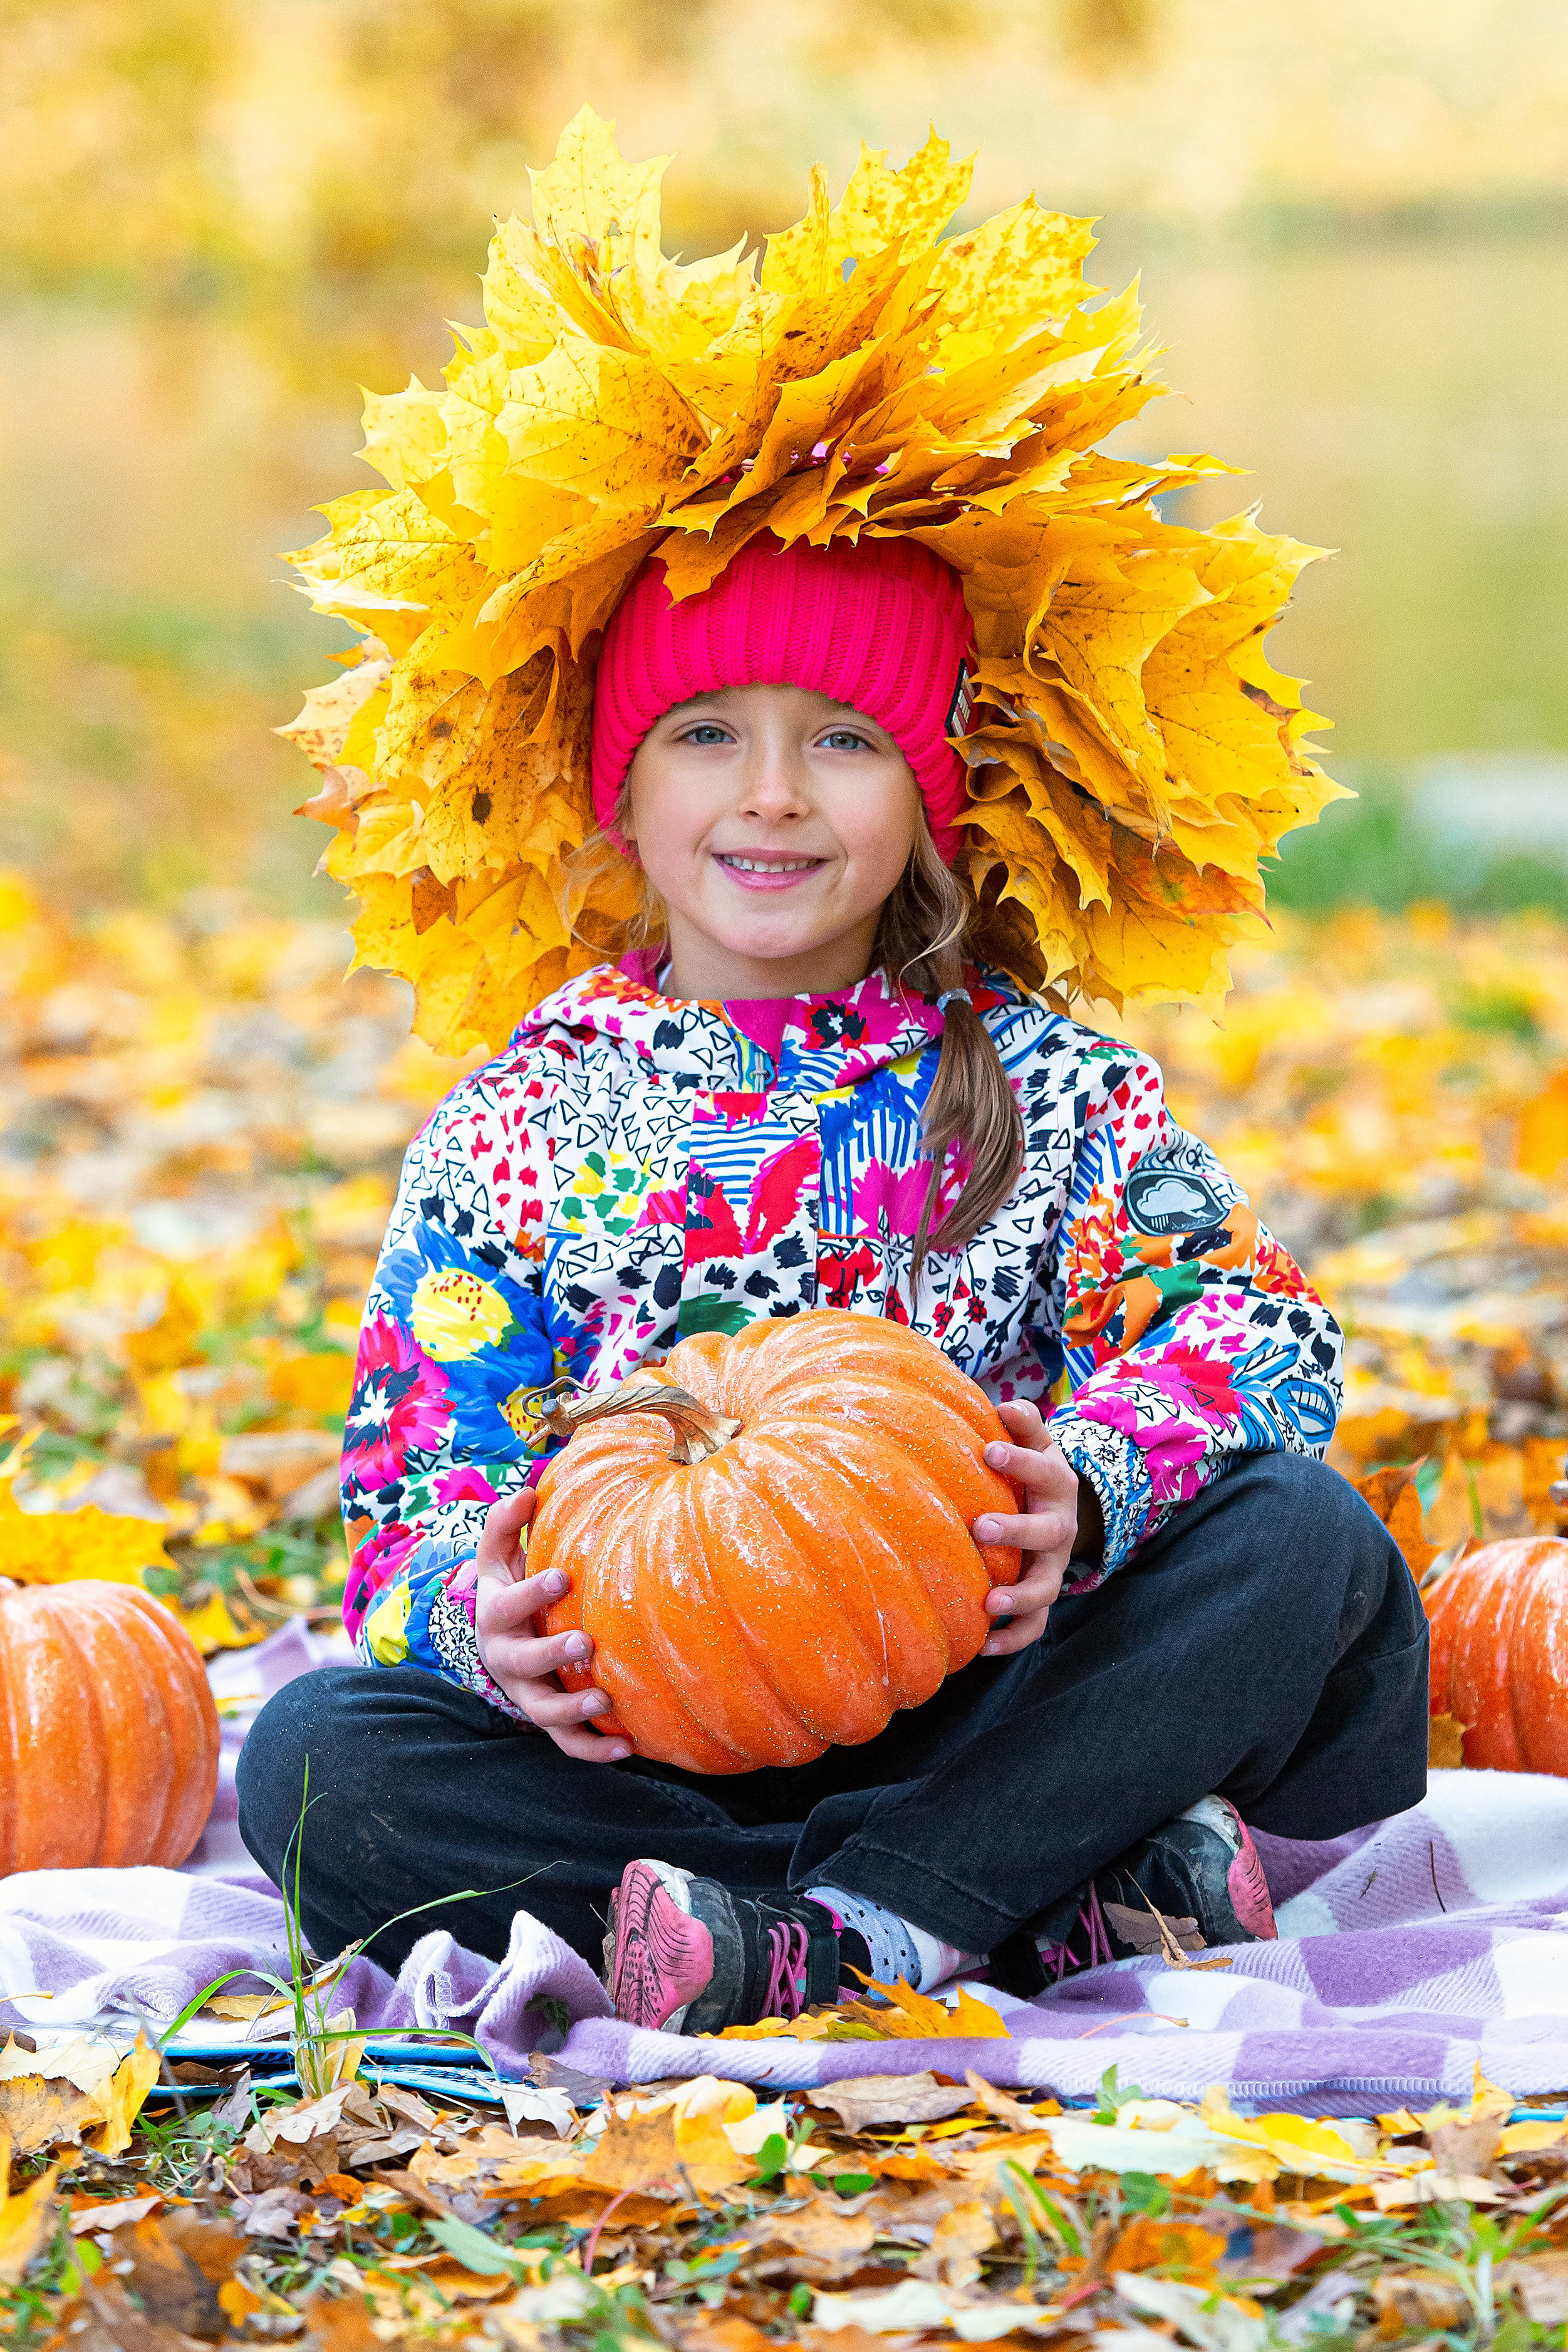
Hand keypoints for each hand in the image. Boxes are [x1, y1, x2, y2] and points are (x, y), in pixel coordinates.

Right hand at [473, 1491, 630, 1761]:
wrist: (497, 1641)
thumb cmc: (507, 1589)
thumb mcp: (497, 1557)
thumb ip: (506, 1524)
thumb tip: (528, 1489)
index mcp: (496, 1614)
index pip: (507, 1604)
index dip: (531, 1592)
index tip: (562, 1578)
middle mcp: (506, 1658)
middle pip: (523, 1662)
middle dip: (552, 1655)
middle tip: (585, 1643)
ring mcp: (527, 1692)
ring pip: (543, 1710)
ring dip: (572, 1710)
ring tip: (605, 1701)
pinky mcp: (547, 1719)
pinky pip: (567, 1743)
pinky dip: (595, 1749)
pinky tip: (629, 1746)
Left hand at [971, 1400, 1101, 1656]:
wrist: (1061, 1510)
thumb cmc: (1034, 1472)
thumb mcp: (1037, 1443)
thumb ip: (1024, 1424)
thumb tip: (1006, 1405)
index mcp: (1056, 1484)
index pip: (1043, 1469)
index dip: (1020, 1460)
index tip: (989, 1450)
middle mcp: (1059, 1528)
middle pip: (1046, 1532)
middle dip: (1016, 1531)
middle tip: (981, 1527)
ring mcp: (1053, 1566)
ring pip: (1046, 1587)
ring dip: (1020, 1598)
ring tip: (990, 1604)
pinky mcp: (1043, 1596)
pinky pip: (1035, 1626)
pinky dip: (1013, 1639)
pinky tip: (983, 1647)